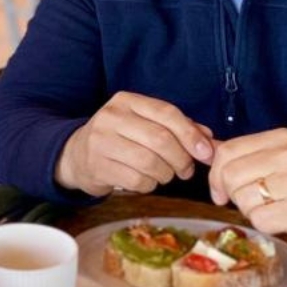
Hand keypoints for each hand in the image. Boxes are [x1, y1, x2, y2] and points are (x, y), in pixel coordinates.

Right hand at [54, 92, 215, 196]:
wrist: (77, 155)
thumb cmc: (120, 138)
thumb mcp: (144, 124)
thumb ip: (177, 128)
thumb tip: (209, 140)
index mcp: (126, 101)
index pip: (167, 113)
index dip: (191, 134)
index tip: (206, 153)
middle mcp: (111, 117)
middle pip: (161, 140)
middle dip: (181, 159)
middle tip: (186, 170)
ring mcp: (101, 142)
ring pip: (151, 163)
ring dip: (166, 174)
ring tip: (164, 175)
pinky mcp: (98, 166)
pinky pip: (137, 181)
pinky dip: (150, 185)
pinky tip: (146, 181)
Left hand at [207, 129, 286, 261]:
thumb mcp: (273, 163)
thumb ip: (239, 155)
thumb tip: (202, 146)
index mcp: (282, 138)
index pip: (226, 152)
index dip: (215, 176)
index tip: (221, 191)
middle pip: (231, 176)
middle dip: (233, 196)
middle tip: (252, 203)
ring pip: (243, 199)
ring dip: (251, 212)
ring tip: (273, 209)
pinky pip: (260, 220)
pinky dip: (265, 226)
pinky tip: (284, 221)